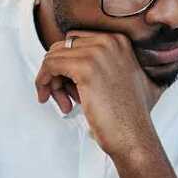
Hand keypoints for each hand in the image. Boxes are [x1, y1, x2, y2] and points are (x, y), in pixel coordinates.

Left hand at [34, 32, 161, 156]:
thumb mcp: (130, 79)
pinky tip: (48, 96)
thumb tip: (87, 62)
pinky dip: (43, 81)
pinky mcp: (84, 68)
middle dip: (58, 71)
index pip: (77, 41)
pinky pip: (50, 65)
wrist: (134, 136)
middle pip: (64, 48)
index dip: (68, 63)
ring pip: (54, 56)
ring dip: (51, 80)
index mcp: (119, 41)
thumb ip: (113, 63)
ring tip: (61, 101)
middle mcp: (110, 42)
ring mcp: (98, 53)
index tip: (69, 83)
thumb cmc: (129, 116)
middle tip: (62, 93)